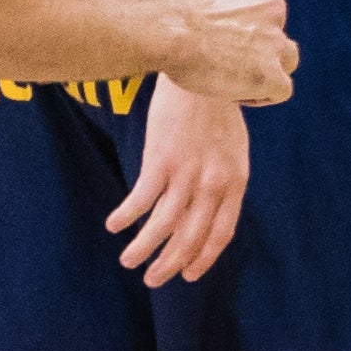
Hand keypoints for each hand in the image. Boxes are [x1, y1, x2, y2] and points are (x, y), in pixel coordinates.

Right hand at [105, 66, 251, 287]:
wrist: (203, 70)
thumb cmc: (217, 108)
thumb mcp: (234, 148)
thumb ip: (224, 180)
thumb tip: (210, 208)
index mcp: (235, 182)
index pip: (221, 234)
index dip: (203, 259)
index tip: (188, 276)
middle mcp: (213, 184)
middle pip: (191, 238)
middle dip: (170, 265)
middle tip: (153, 280)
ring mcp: (187, 174)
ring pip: (163, 227)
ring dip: (144, 249)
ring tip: (129, 262)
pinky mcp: (160, 160)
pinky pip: (141, 201)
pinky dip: (127, 218)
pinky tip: (115, 226)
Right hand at [147, 0, 294, 108]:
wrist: (167, 31)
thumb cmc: (164, 7)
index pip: (257, 1)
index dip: (240, 22)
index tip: (217, 35)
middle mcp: (271, 6)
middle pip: (275, 29)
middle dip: (257, 46)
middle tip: (224, 59)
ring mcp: (274, 40)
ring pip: (287, 58)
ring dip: (266, 69)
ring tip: (235, 80)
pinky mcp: (271, 73)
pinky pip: (280, 89)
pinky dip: (261, 94)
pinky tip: (235, 94)